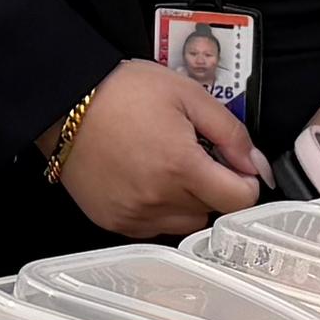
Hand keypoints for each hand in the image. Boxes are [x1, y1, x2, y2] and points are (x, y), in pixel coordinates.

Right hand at [54, 60, 265, 236]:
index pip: (239, 200)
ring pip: (184, 224)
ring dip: (186, 201)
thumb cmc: (123, 91)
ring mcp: (133, 215)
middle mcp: (158, 199)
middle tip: (192, 154)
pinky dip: (158, 210)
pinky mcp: (113, 222)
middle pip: (212, 211)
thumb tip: (255, 165)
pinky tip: (144, 179)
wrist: (64, 101)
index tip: (235, 166)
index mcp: (181, 166)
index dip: (245, 181)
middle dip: (212, 186)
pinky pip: (153, 228)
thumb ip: (231, 133)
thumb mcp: (188, 95)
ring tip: (165, 166)